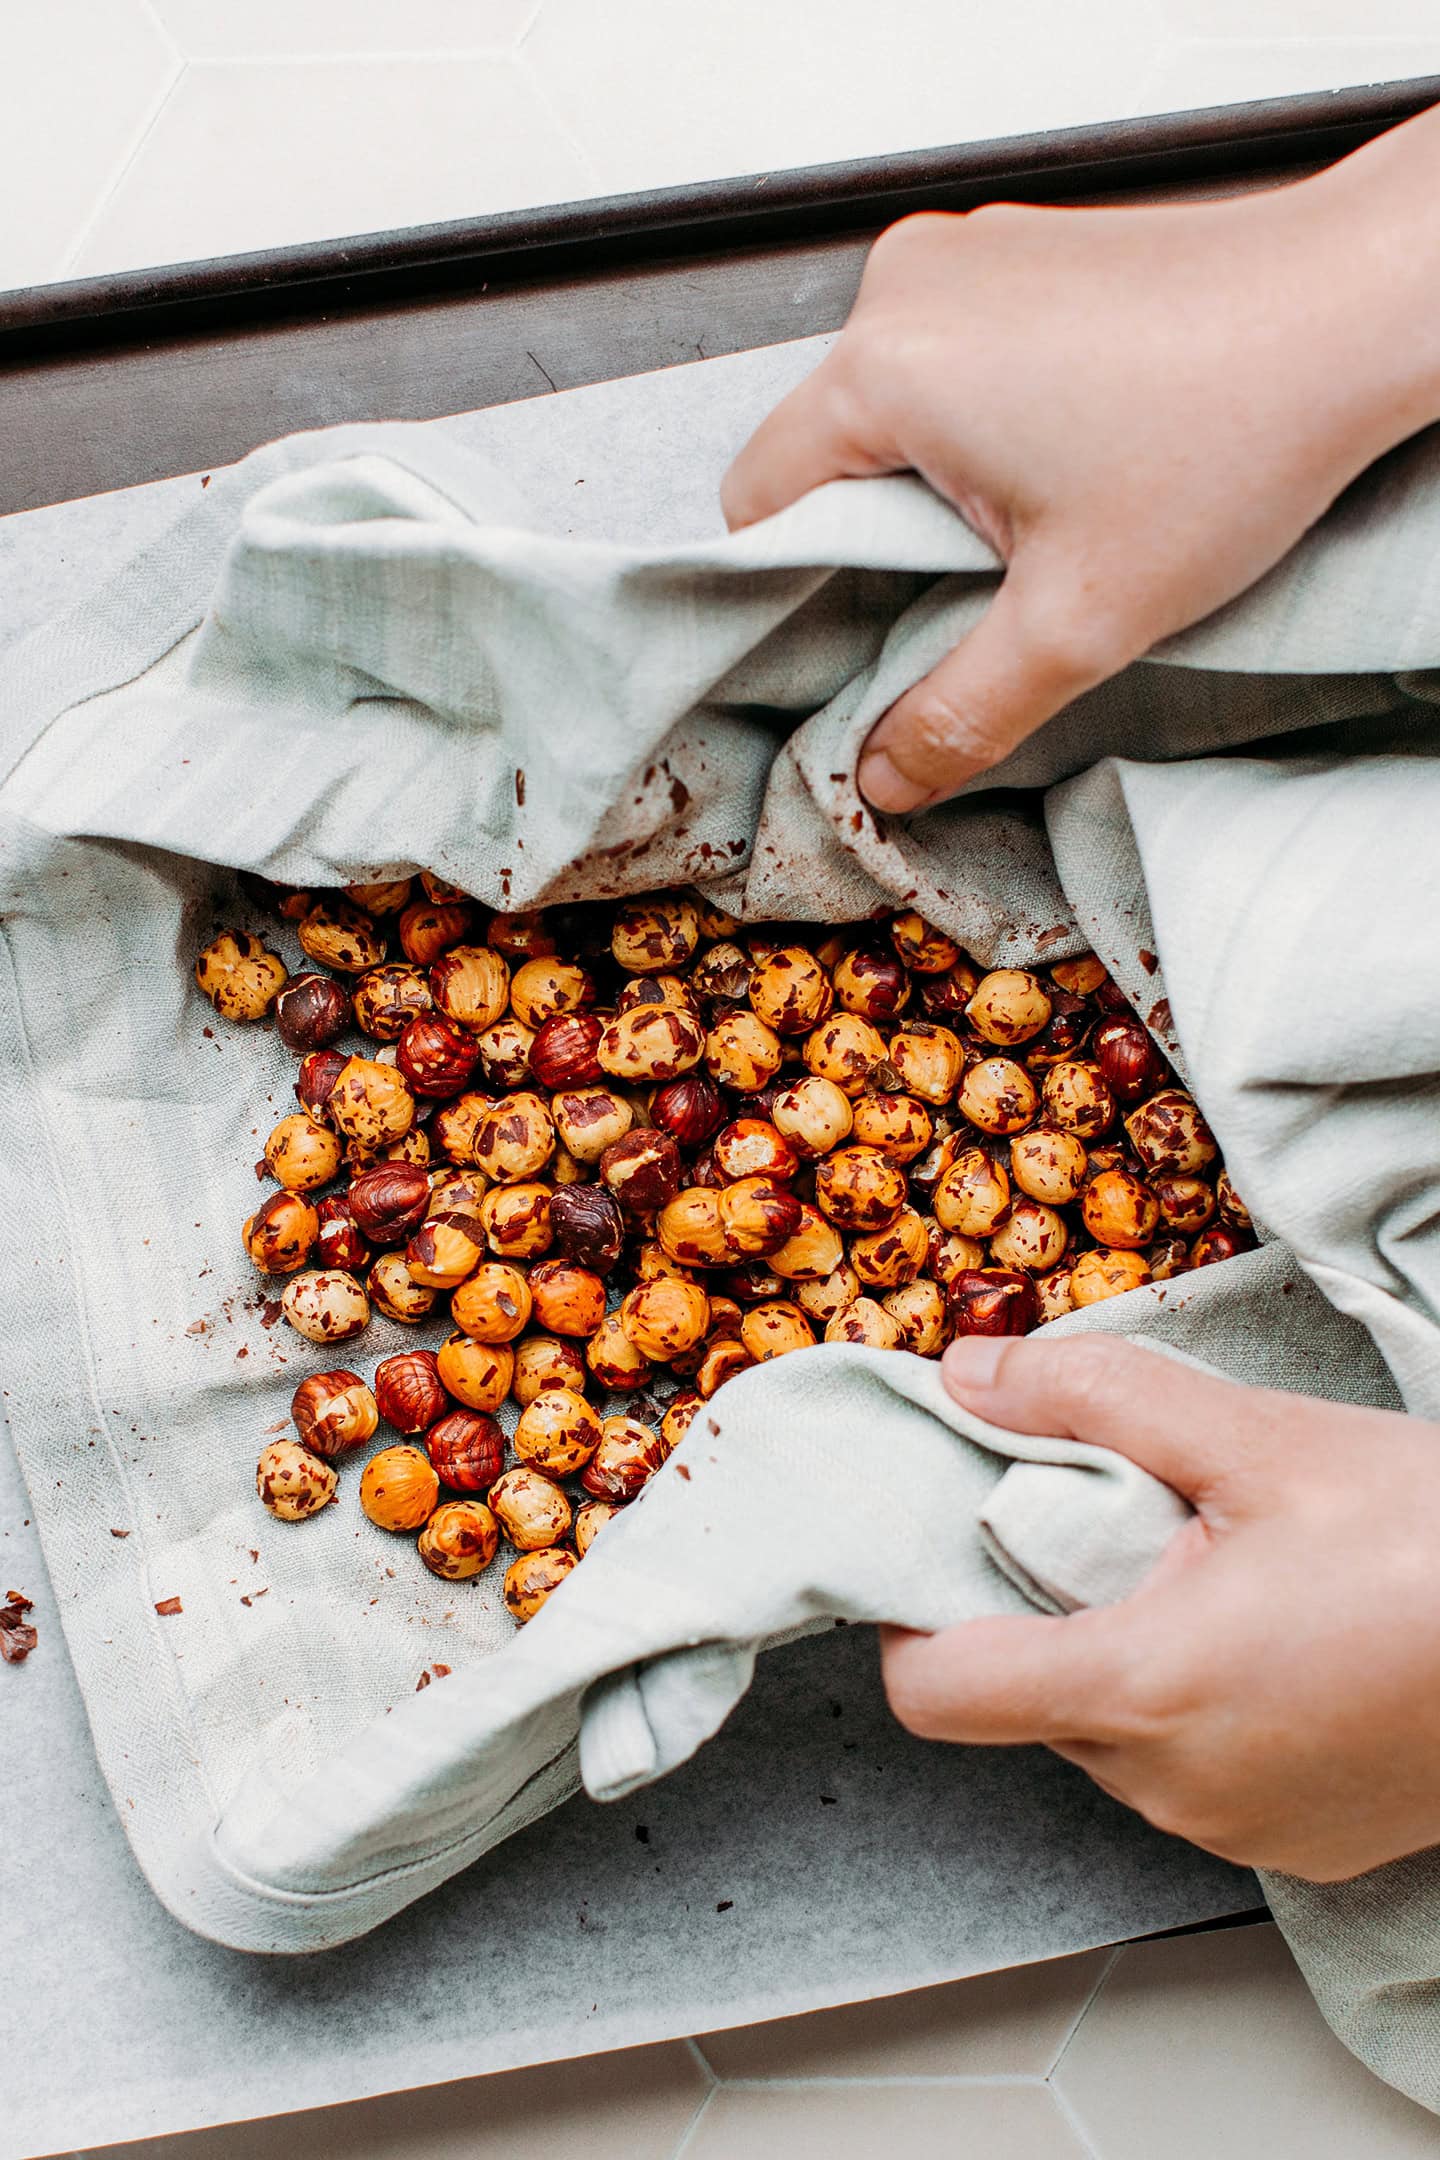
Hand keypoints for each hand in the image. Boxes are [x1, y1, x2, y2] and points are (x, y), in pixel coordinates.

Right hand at [722, 108, 1439, 811]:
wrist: (1365, 306)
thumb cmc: (1238, 431)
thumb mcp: (1080, 620)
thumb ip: (960, 714)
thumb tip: (883, 778)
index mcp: (882, 369)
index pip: (756, 503)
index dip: (797, 590)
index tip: (869, 637)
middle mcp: (903, 287)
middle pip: (824, 452)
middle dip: (884, 536)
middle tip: (984, 588)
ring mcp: (965, 251)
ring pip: (893, 406)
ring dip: (943, 478)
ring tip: (1049, 516)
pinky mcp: (1022, 243)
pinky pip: (954, 354)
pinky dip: (989, 416)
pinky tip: (1076, 452)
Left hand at [881, 1335, 1439, 1882]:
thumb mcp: (1262, 1439)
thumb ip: (1096, 1398)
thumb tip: (971, 1374)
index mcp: (1145, 1690)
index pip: (937, 1696)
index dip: (909, 1621)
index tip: (940, 1553)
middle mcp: (1176, 1788)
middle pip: (1026, 1705)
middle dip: (1045, 1610)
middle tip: (1122, 1523)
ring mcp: (1242, 1830)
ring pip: (1111, 1740)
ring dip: (1128, 1655)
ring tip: (1218, 1572)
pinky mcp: (1305, 1845)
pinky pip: (1194, 1776)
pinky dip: (1199, 1708)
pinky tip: (1276, 1636)